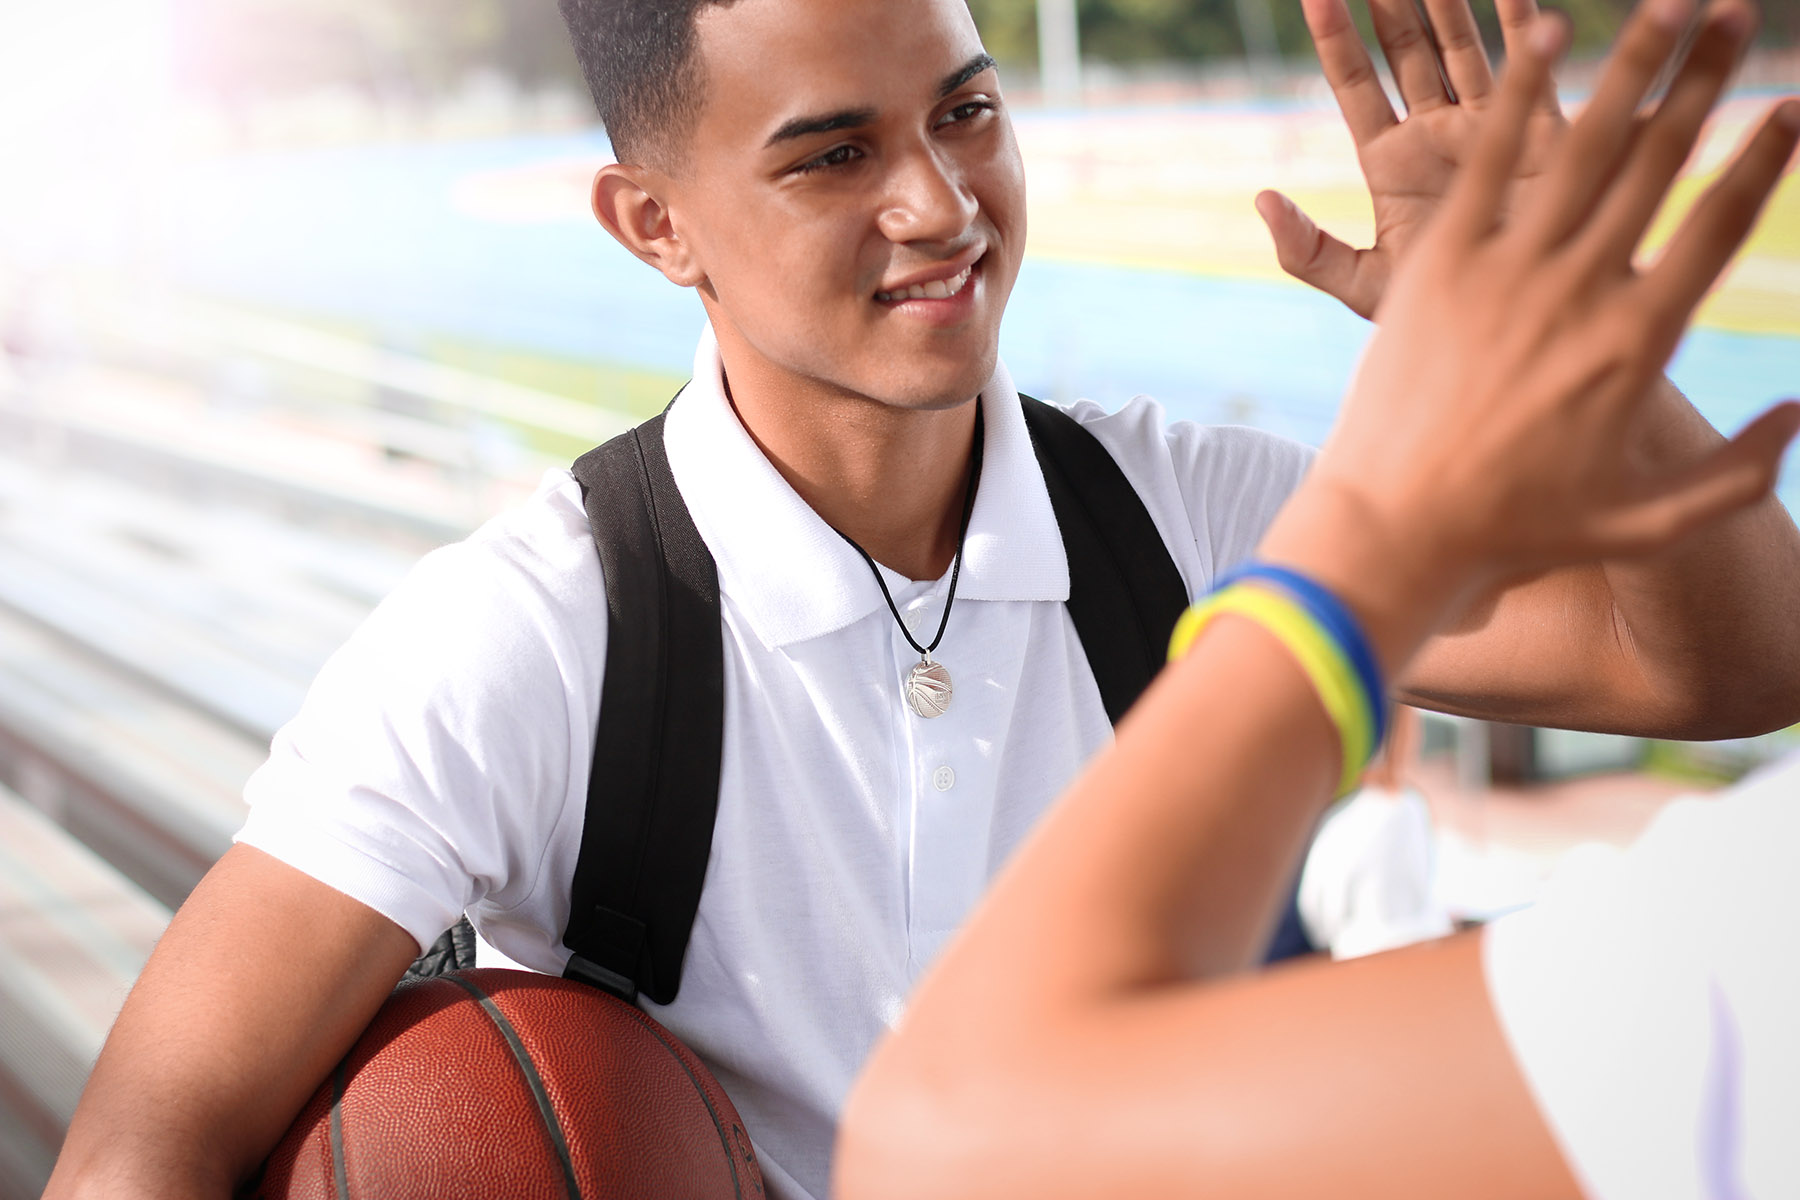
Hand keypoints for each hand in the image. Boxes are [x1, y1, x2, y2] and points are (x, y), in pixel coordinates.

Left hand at [1261, 0, 1565, 319]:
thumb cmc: (1440, 322)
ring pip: (1463, 44)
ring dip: (1447, 0)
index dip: (1335, 39)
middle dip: (1392, 2)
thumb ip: (1307, 250)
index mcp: (1389, 161)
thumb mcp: (1363, 285)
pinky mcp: (1542, 130)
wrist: (1519, 335)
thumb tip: (1261, 200)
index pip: (1355, 84)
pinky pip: (1531, 64)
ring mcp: (1489, 124)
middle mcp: (1436, 133)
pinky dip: (1523, 23)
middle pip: (1408, 50)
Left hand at [1292, 0, 1799, 631]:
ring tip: (1672, 4)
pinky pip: (1486, 162)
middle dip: (1706, 79)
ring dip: (1631, 66)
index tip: (1793, 104)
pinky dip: (1517, 94)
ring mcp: (1506, 271)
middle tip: (1736, 10)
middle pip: (1659, 164)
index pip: (1717, 228)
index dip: (1761, 159)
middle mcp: (1580, 292)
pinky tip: (1546, 29)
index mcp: (1637, 344)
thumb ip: (1734, 473)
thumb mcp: (1642, 524)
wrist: (1394, 532)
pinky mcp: (1437, 265)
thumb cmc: (1514, 535)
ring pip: (1581, 147)